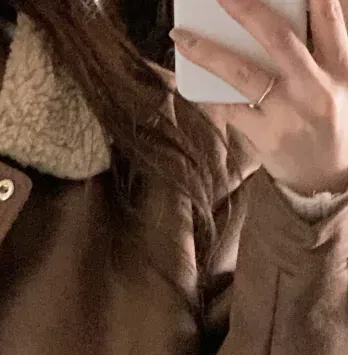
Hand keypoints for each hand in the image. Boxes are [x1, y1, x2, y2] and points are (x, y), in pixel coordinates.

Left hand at [171, 0, 347, 194]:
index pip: (328, 16)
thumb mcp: (338, 82)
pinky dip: (208, 93)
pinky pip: (229, 109)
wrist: (328, 180)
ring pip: (244, 74)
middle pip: (279, 38)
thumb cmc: (328, 120)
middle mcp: (316, 85)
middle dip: (247, 10)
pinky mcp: (266, 137)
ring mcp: (288, 113)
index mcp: (340, 65)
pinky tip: (189, 81)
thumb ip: (317, 52)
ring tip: (182, 37)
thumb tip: (276, 21)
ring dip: (209, 53)